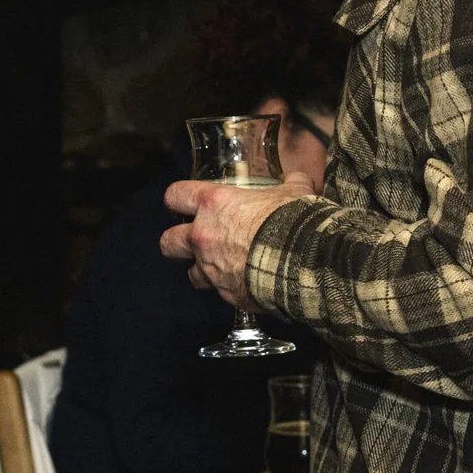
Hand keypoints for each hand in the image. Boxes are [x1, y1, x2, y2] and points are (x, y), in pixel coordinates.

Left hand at [158, 172, 317, 306]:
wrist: (304, 259)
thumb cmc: (292, 219)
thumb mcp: (294, 192)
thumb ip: (291, 182)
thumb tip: (300, 178)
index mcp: (213, 204)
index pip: (176, 196)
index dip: (176, 200)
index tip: (180, 204)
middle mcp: (204, 237)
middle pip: (169, 242)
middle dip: (176, 242)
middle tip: (191, 240)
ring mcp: (212, 269)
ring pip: (191, 274)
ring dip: (202, 270)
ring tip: (221, 266)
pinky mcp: (228, 294)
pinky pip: (221, 292)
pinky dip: (230, 288)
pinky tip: (247, 283)